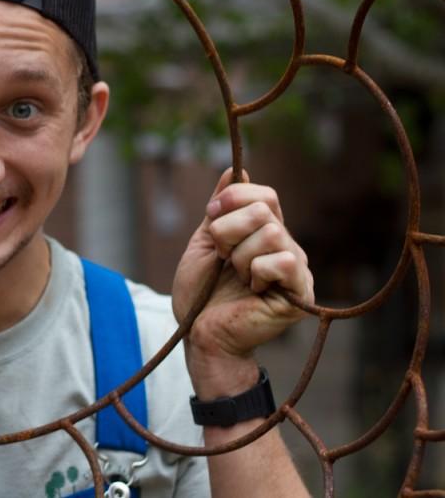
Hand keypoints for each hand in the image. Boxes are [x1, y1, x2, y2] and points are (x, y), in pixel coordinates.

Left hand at [172, 168, 313, 394]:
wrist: (200, 333)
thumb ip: (221, 208)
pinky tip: (252, 289)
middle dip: (228, 232)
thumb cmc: (201, 293)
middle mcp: (285, 245)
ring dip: (238, 256)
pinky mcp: (301, 292)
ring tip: (235, 277)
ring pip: (271, 233)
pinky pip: (283, 261)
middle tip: (221, 258)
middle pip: (264, 210)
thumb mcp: (204, 242)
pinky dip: (257, 272)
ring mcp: (296, 268)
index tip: (210, 215)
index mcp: (264, 231)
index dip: (234, 198)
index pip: (264, 194)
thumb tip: (236, 169)